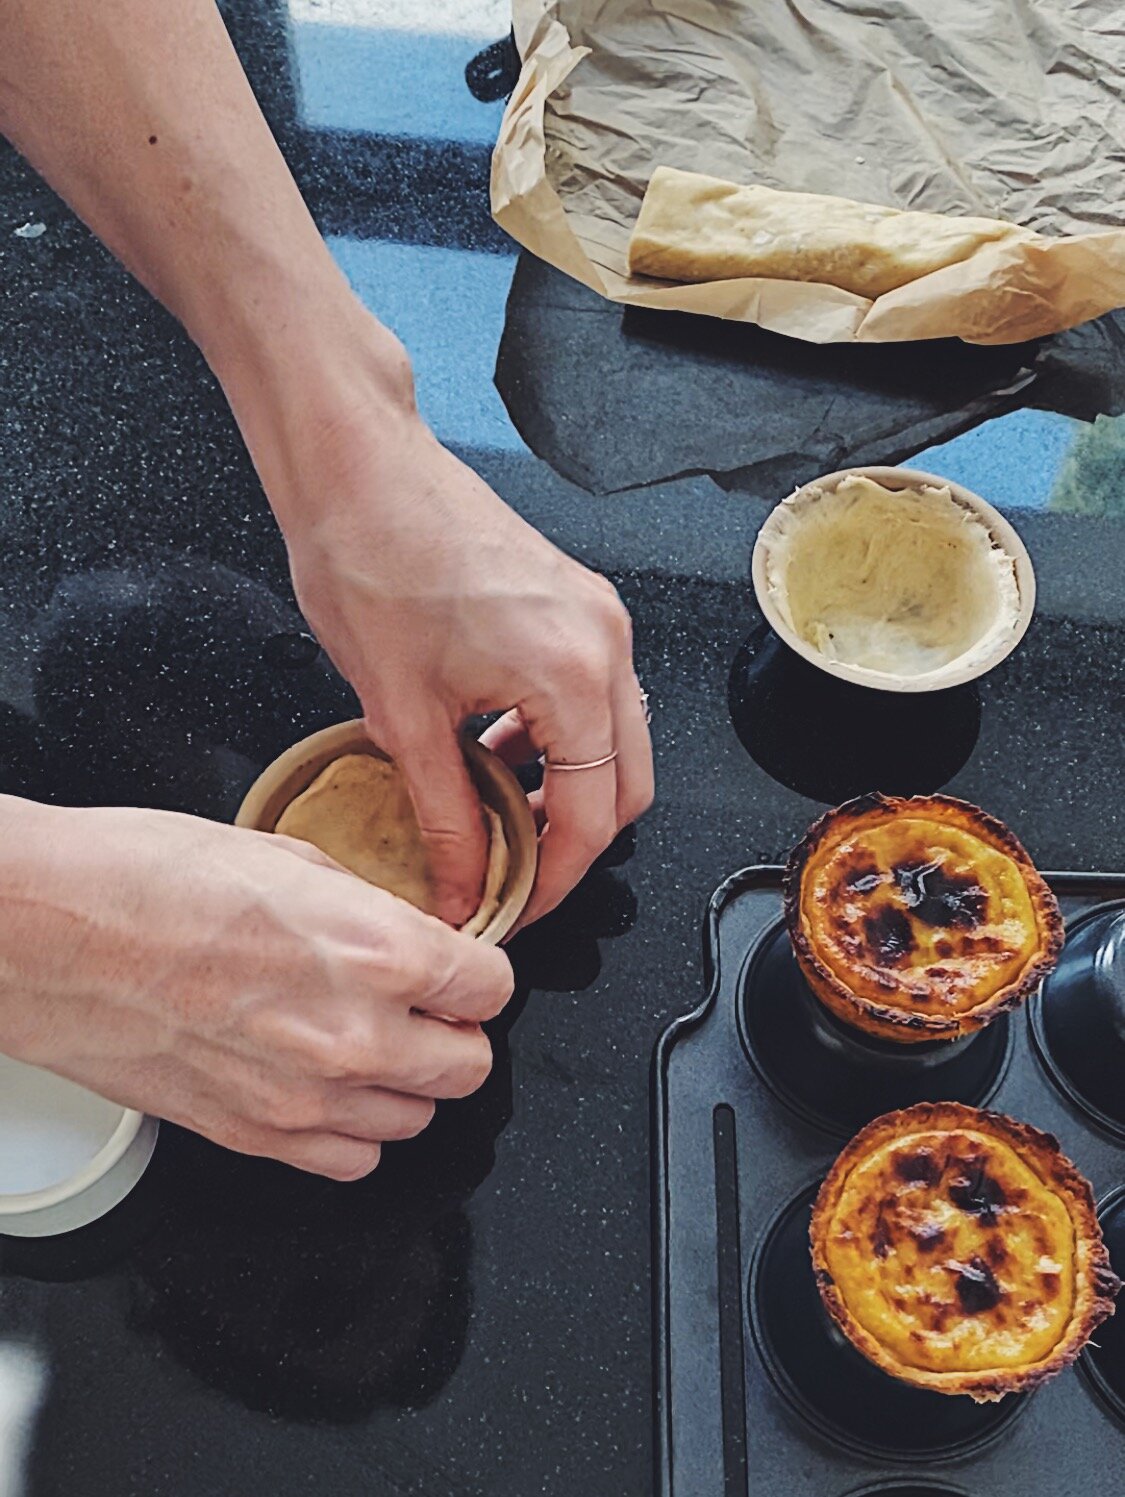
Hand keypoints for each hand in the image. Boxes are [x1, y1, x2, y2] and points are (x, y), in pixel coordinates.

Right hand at [0, 798, 513, 1179]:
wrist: (40, 934)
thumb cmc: (142, 878)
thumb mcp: (287, 857)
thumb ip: (368, 909)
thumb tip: (405, 930)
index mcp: (374, 950)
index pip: (491, 989)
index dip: (477, 973)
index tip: (460, 968)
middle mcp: (353, 1034)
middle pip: (469, 1068)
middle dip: (455, 1032)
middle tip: (424, 1005)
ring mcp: (303, 1098)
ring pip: (417, 1120)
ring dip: (406, 1082)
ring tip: (366, 1040)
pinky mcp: (252, 1137)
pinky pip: (351, 1161)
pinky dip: (353, 1131)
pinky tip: (327, 1087)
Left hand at [227, 313, 654, 930]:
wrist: (357, 467)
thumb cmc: (370, 560)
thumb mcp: (402, 715)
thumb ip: (445, 816)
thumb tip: (465, 886)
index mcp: (573, 674)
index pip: (594, 817)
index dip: (554, 880)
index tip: (512, 906)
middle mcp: (605, 642)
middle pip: (625, 785)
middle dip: (572, 840)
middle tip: (509, 875)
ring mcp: (596, 616)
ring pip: (613, 741)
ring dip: (565, 788)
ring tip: (492, 814)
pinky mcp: (573, 601)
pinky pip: (590, 694)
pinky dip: (555, 738)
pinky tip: (493, 750)